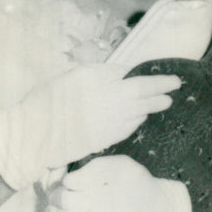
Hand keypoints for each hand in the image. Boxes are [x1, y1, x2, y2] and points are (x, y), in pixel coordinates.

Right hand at [0, 64, 179, 189]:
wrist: (36, 134)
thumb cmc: (46, 102)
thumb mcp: (71, 77)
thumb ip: (97, 75)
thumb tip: (118, 74)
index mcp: (99, 79)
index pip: (132, 75)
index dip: (149, 77)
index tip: (161, 76)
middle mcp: (110, 98)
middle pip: (143, 91)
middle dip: (161, 87)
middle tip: (175, 85)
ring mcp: (111, 119)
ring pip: (140, 110)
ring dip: (154, 104)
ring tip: (166, 101)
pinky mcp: (108, 137)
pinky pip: (130, 125)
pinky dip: (138, 119)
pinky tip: (142, 117)